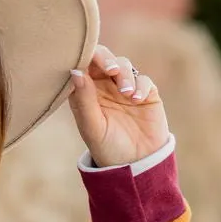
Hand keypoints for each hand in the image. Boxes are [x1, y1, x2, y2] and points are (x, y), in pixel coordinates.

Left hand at [68, 45, 170, 167]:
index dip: (84, 57)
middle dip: (106, 59)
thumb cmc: (107, 148)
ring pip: (123, 65)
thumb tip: (75, 71)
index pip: (82, 65)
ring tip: (127, 94)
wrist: (135, 165)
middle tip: (111, 70)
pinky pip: (143, 80)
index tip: (87, 62)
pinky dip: (140, 86)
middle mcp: (103, 86)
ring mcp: (124, 88)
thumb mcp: (92, 127)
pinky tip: (137, 100)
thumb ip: (84, 100)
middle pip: (103, 58)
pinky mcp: (145, 93)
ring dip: (125, 75)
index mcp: (85, 92)